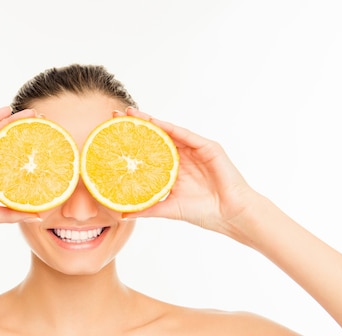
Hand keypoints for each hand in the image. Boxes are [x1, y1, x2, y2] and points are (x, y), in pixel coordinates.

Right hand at [0, 106, 38, 228]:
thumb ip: (12, 213)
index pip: (10, 164)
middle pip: (4, 144)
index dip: (27, 156)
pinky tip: (6, 111)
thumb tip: (40, 216)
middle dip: (23, 135)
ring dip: (11, 123)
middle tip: (43, 124)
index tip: (46, 148)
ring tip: (31, 114)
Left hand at [122, 108, 257, 233]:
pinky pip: (186, 135)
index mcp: (173, 169)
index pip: (148, 151)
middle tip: (115, 115)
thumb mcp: (168, 209)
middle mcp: (182, 157)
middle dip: (136, 125)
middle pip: (155, 136)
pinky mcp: (207, 147)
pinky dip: (170, 128)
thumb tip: (122, 214)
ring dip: (150, 121)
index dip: (131, 142)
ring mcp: (195, 150)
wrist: (230, 214)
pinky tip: (155, 123)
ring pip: (169, 131)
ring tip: (131, 113)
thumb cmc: (204, 212)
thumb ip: (146, 208)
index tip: (111, 134)